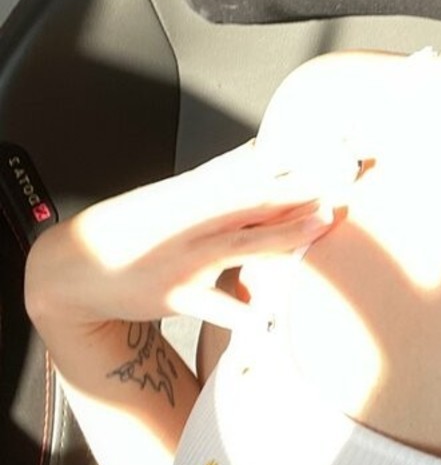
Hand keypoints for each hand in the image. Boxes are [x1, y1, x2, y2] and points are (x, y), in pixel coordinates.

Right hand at [24, 138, 368, 335]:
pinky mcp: (177, 295)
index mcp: (194, 194)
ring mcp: (187, 258)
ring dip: (284, 234)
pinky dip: (243, 312)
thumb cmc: (135, 230)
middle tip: (340, 181)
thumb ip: (221, 177)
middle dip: (299, 191)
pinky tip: (269, 315)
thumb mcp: (174, 196)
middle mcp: (194, 221)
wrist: (75, 269)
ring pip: (242, 245)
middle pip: (253, 200)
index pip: (250, 171)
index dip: (291, 162)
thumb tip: (261, 150)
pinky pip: (217, 306)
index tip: (328, 154)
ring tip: (320, 224)